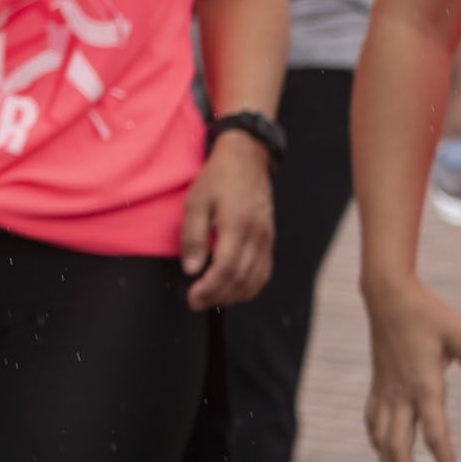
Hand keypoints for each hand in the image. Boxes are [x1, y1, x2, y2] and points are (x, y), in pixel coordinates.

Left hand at [179, 133, 275, 310]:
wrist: (247, 159)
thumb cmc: (217, 178)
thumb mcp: (195, 201)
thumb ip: (193, 236)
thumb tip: (191, 269)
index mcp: (237, 225)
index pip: (225, 269)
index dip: (209, 288)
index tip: (192, 297)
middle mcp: (256, 235)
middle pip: (240, 279)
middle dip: (217, 296)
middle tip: (195, 302)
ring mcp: (266, 238)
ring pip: (255, 280)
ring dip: (233, 296)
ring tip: (211, 299)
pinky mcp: (269, 239)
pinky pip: (264, 271)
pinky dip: (250, 287)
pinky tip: (233, 291)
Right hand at [357, 270, 460, 461]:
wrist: (387, 294)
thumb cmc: (427, 313)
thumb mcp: (460, 335)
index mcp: (422, 385)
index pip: (434, 434)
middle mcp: (399, 393)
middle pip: (397, 447)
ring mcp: (385, 390)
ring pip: (381, 439)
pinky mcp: (379, 384)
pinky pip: (373, 422)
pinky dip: (378, 444)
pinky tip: (384, 452)